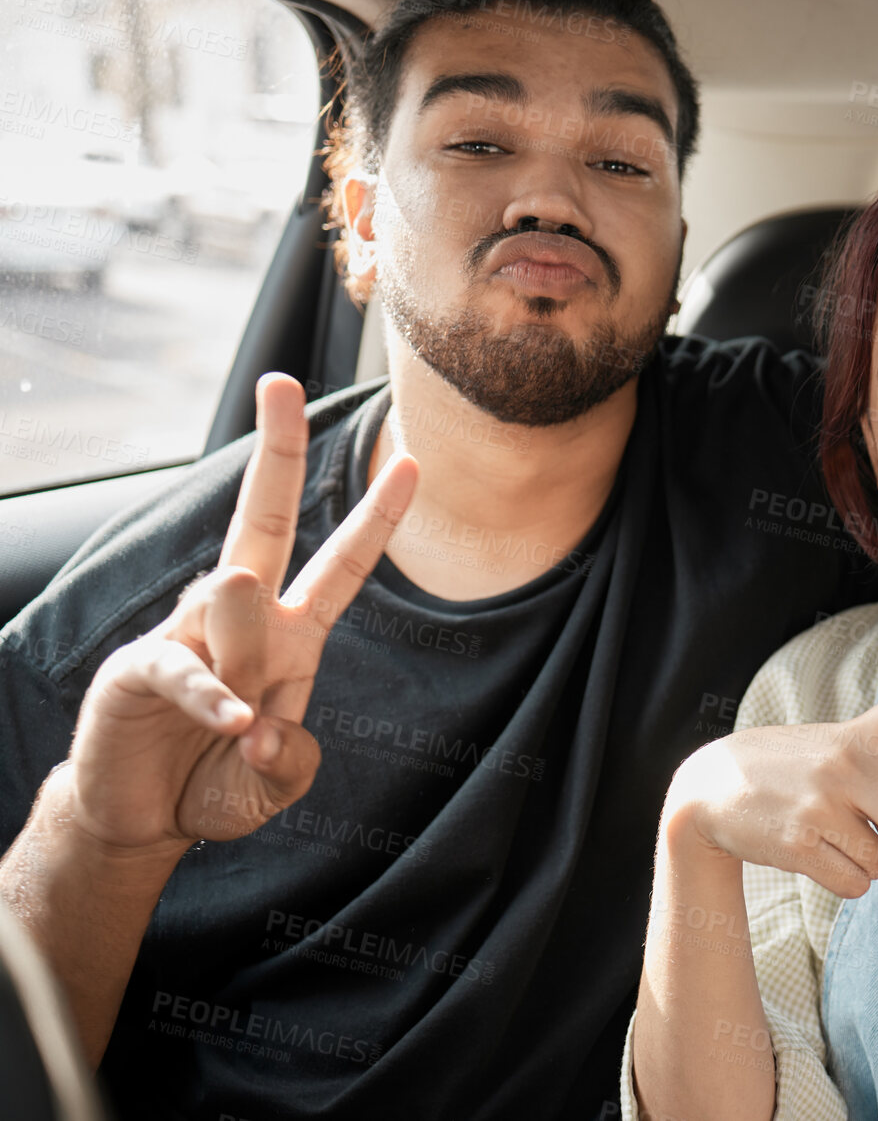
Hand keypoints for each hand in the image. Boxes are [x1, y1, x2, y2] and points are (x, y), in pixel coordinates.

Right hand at [64, 375, 417, 852]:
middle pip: (263, 519)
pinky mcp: (140, 667)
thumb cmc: (219, 781)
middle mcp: (242, 620)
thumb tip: (263, 722)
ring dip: (245, 642)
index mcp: (292, 635)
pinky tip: (235, 722)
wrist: (145, 818)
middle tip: (282, 383)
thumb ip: (292, 762)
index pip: (342, 564)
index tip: (413, 462)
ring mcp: (187, 636)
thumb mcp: (277, 781)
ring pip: (230, 602)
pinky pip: (185, 667)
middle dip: (276, 450)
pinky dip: (213, 697)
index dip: (377, 517)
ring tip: (247, 706)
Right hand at [666, 683, 877, 923]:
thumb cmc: (783, 770)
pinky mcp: (799, 844)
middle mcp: (845, 768)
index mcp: (858, 734)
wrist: (707, 785)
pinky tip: (808, 852)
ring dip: (863, 863)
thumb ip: (876, 789)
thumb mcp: (829, 757)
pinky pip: (852, 885)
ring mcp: (821, 807)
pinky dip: (841, 879)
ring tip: (821, 834)